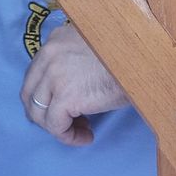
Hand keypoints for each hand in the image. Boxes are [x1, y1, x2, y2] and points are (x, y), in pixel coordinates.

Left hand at [19, 23, 129, 145]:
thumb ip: (78, 58)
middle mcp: (49, 53)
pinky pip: (55, 126)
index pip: (36, 72)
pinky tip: (86, 137)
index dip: (47, 94)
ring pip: (39, 113)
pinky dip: (68, 137)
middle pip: (30, 93)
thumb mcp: (97, 47)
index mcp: (57, 39)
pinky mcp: (64, 97)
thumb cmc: (131, 54)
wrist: (146, 60)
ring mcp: (54, 75)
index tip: (66, 105)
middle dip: (44, 113)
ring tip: (80, 131)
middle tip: (65, 124)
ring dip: (57, 127)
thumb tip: (76, 85)